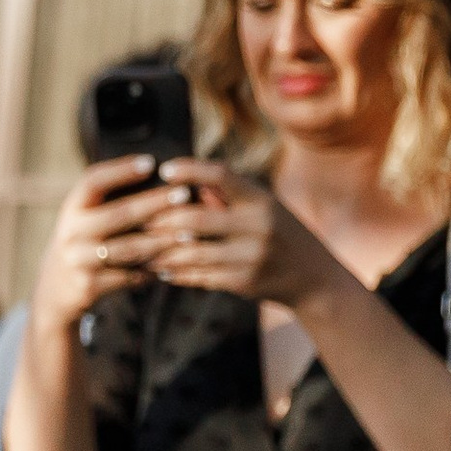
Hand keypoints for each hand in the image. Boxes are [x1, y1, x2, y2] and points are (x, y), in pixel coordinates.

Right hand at [33, 157, 190, 328]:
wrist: (54, 290)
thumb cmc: (83, 240)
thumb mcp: (84, 216)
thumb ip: (110, 198)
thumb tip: (157, 174)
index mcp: (72, 208)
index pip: (93, 181)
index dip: (121, 170)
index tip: (150, 162)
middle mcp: (71, 232)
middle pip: (119, 214)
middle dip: (155, 203)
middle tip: (184, 194)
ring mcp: (78, 260)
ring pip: (128, 248)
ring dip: (161, 240)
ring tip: (187, 232)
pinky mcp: (88, 286)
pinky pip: (127, 276)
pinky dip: (150, 270)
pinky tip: (171, 262)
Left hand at [143, 159, 338, 308]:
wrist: (311, 276)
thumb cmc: (278, 234)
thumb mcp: (262, 209)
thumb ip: (228, 198)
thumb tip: (190, 182)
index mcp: (260, 198)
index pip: (221, 175)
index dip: (190, 170)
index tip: (164, 169)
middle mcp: (257, 224)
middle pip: (195, 220)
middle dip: (163, 222)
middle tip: (140, 221)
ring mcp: (250, 254)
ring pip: (192, 253)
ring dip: (163, 253)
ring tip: (143, 251)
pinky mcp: (243, 281)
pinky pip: (199, 276)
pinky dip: (177, 273)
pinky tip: (162, 270)